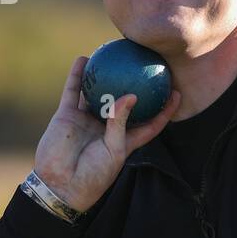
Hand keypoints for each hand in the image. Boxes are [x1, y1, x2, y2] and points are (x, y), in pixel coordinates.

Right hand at [33, 55, 180, 213]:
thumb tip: (131, 96)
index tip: (176, 92)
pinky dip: (77, 75)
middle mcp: (107, 127)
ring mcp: (86, 120)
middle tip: (145, 64)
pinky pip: (73, 91)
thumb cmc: (93, 175)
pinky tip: (83, 59)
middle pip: (123, 101)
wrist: (60, 185)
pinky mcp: (67, 116)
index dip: (164, 109)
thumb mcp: (114, 151)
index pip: (149, 122)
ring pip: (97, 92)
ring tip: (112, 53)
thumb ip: (121, 123)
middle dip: (134, 84)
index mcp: (124, 140)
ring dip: (104, 74)